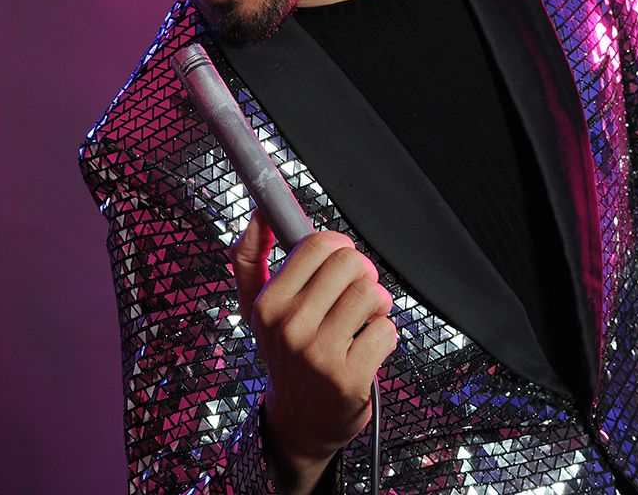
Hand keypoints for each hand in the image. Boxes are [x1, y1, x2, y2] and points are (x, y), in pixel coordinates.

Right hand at [230, 211, 397, 494]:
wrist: (299, 423)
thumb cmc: (285, 355)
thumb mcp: (256, 309)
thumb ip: (250, 258)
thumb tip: (258, 214)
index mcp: (267, 305)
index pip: (318, 244)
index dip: (338, 247)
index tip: (337, 263)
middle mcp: (290, 328)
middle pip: (351, 263)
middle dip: (361, 275)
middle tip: (352, 297)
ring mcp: (319, 355)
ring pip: (373, 293)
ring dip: (376, 306)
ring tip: (361, 323)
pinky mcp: (349, 378)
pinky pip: (387, 330)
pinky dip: (384, 337)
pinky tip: (366, 350)